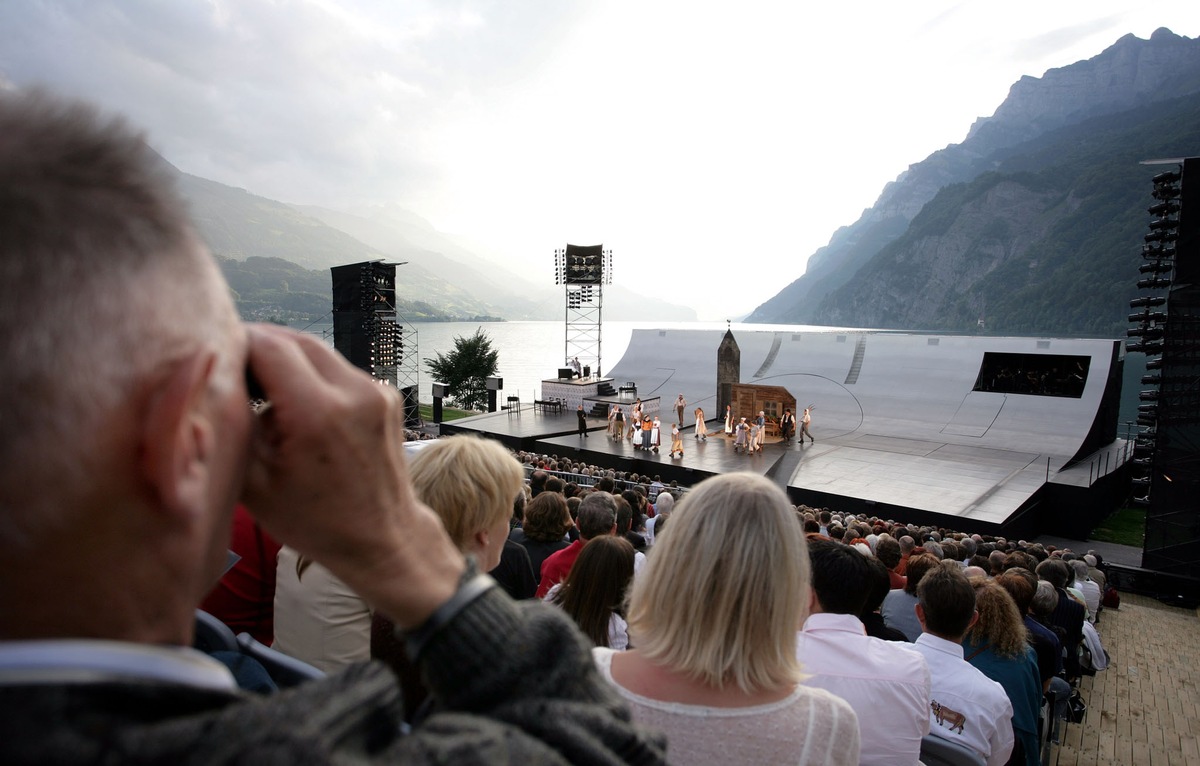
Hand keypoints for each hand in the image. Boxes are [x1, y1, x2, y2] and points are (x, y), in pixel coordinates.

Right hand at [241, 325, 462, 627]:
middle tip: (231, 369)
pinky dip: (311, 376)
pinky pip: (338, 370)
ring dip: (285, 360)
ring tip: (259, 387)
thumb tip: (213, 383)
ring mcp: (376, 391)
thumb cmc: (314, 520)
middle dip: (259, 347)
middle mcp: (354, 392)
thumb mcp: (254, 483)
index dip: (236, 345)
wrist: (383, 537)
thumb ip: (232, 426)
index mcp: (318, 413)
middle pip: (294, 340)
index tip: (214, 360)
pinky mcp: (386, 395)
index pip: (268, 346)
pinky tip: (293, 403)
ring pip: (318, 352)